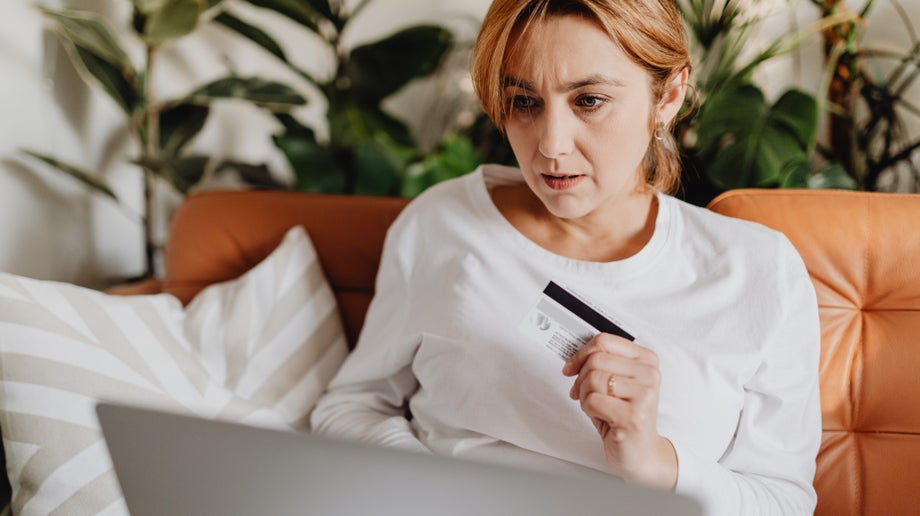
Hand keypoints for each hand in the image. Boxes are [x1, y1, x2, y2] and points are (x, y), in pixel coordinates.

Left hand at [562, 333, 676, 488]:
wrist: (642, 453)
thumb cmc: (626, 417)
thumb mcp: (616, 383)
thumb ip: (601, 364)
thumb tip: (572, 357)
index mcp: (646, 360)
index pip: (605, 341)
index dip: (581, 353)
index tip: (571, 367)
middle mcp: (649, 375)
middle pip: (596, 360)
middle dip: (581, 379)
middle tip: (583, 394)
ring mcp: (644, 395)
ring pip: (593, 379)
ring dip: (585, 396)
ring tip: (596, 407)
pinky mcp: (633, 416)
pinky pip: (593, 401)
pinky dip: (588, 410)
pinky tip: (601, 417)